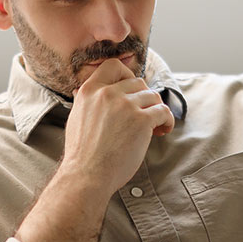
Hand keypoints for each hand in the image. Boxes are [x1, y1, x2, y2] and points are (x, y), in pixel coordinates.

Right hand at [62, 58, 173, 196]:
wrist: (87, 175)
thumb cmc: (82, 154)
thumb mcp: (75, 119)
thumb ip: (86, 102)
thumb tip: (83, 91)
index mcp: (89, 91)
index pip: (113, 66)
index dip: (127, 75)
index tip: (131, 90)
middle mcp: (107, 93)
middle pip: (138, 82)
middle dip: (144, 98)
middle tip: (144, 114)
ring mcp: (126, 106)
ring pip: (153, 96)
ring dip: (156, 110)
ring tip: (155, 126)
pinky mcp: (142, 121)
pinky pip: (163, 111)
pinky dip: (167, 120)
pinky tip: (162, 130)